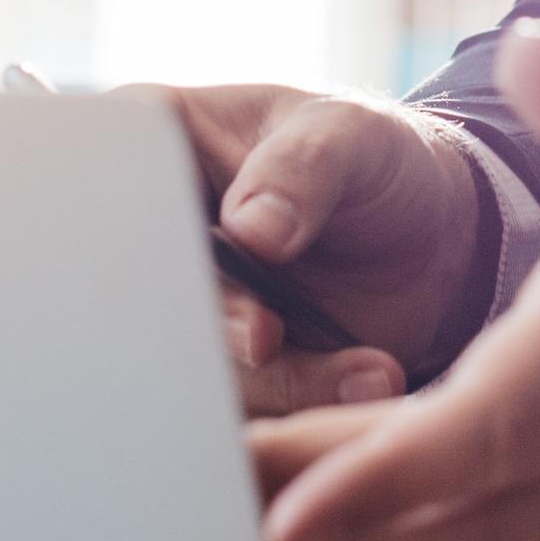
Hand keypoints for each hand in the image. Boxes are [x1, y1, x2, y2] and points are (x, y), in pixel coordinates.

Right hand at [136, 83, 494, 415]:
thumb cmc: (376, 160)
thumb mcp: (352, 136)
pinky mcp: (226, 370)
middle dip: (206, 321)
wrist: (434, 239)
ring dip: (277, 375)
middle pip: (132, 293)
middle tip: (268, 333)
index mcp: (154, 145)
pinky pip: (243, 404)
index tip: (203, 256)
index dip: (136, 233)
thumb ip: (303, 167)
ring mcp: (186, 308)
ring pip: (188, 361)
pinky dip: (306, 399)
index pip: (105, 185)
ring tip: (371, 366)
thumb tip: (251, 229)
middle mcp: (153, 235)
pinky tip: (370, 377)